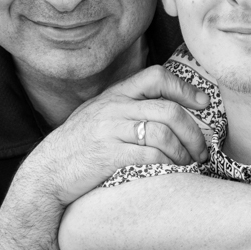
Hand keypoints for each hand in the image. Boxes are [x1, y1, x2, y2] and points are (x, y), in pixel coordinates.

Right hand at [25, 66, 210, 205]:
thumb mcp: (98, 115)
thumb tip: (167, 107)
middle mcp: (114, 108)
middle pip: (169, 109)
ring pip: (164, 132)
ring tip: (189, 162)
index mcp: (114, 95)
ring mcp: (111, 130)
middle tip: (203, 149)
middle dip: (194, 131)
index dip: (185, 88)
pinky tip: (174, 169)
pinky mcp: (109, 155)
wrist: (46, 172)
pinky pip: (151, 154)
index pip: (156, 77)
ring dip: (184, 150)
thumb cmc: (78, 146)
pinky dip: (169, 162)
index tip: (204, 105)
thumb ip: (126, 107)